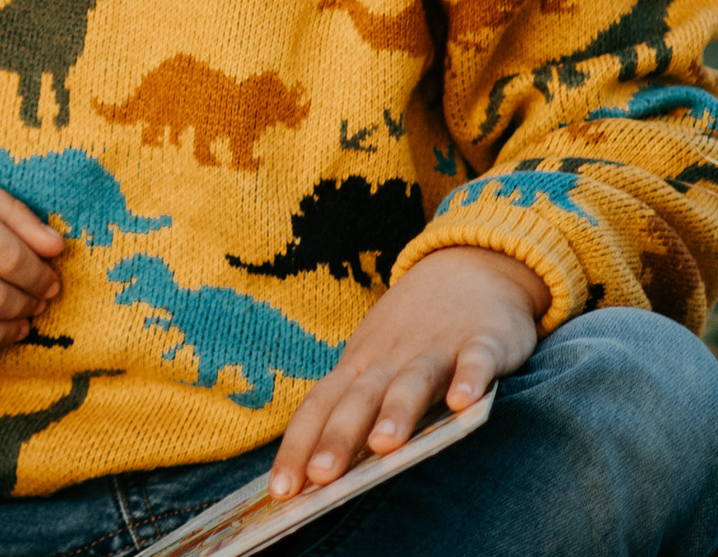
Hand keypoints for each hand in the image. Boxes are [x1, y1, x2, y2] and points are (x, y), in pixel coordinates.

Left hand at [268, 246, 547, 498]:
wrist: (466, 268)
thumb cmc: (411, 334)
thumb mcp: (377, 368)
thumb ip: (357, 412)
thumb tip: (322, 477)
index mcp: (358, 367)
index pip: (318, 408)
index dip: (298, 447)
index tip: (280, 492)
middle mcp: (388, 359)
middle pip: (358, 400)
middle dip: (337, 439)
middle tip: (319, 479)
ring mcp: (434, 348)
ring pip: (412, 382)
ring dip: (398, 412)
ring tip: (383, 446)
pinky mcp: (481, 342)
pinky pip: (474, 362)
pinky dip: (470, 380)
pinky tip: (464, 404)